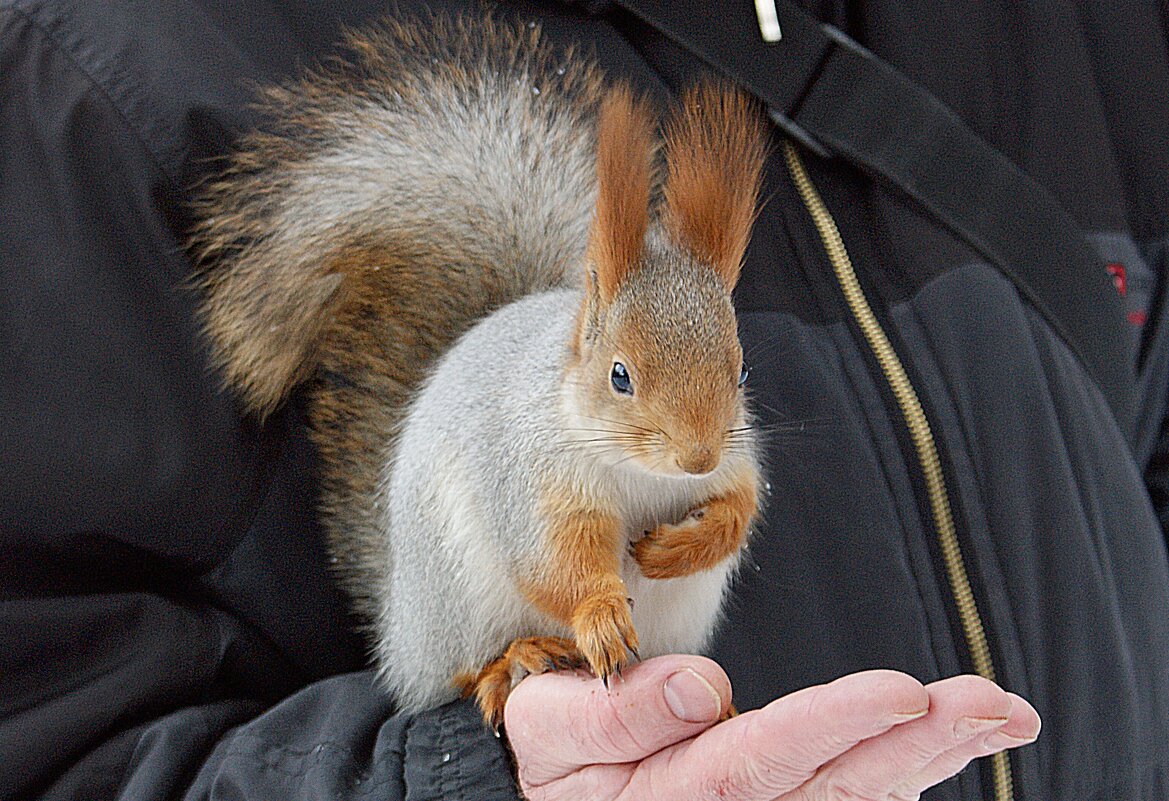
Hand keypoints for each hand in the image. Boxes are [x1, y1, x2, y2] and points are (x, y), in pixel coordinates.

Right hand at [505, 655, 1039, 799]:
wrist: (541, 798)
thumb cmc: (548, 757)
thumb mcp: (553, 727)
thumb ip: (620, 712)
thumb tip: (702, 686)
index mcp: (668, 795)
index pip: (760, 762)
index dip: (832, 728)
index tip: (902, 691)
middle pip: (833, 789)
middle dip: (916, 742)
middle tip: (993, 703)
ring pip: (851, 800)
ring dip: (928, 756)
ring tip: (997, 715)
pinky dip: (900, 776)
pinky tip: (944, 746)